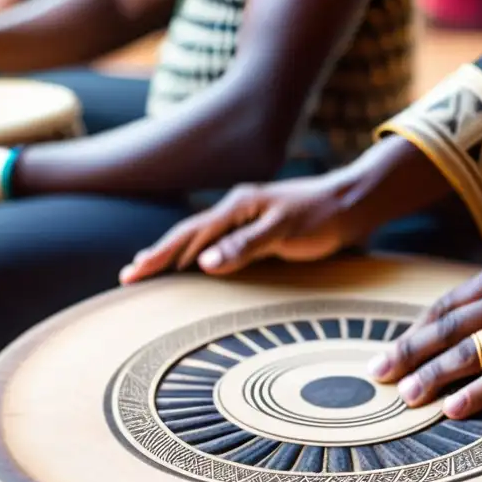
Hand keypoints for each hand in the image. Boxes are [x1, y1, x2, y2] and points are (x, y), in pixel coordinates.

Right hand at [120, 174, 361, 282]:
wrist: (352, 204)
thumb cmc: (322, 217)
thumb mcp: (284, 232)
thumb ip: (245, 245)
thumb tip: (204, 263)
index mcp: (236, 208)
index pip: (188, 235)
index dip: (160, 255)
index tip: (133, 272)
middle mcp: (236, 210)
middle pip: (187, 236)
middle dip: (157, 256)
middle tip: (129, 277)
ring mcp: (246, 219)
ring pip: (201, 239)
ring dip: (175, 256)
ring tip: (150, 269)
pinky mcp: (259, 230)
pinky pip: (219, 244)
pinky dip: (199, 256)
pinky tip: (195, 265)